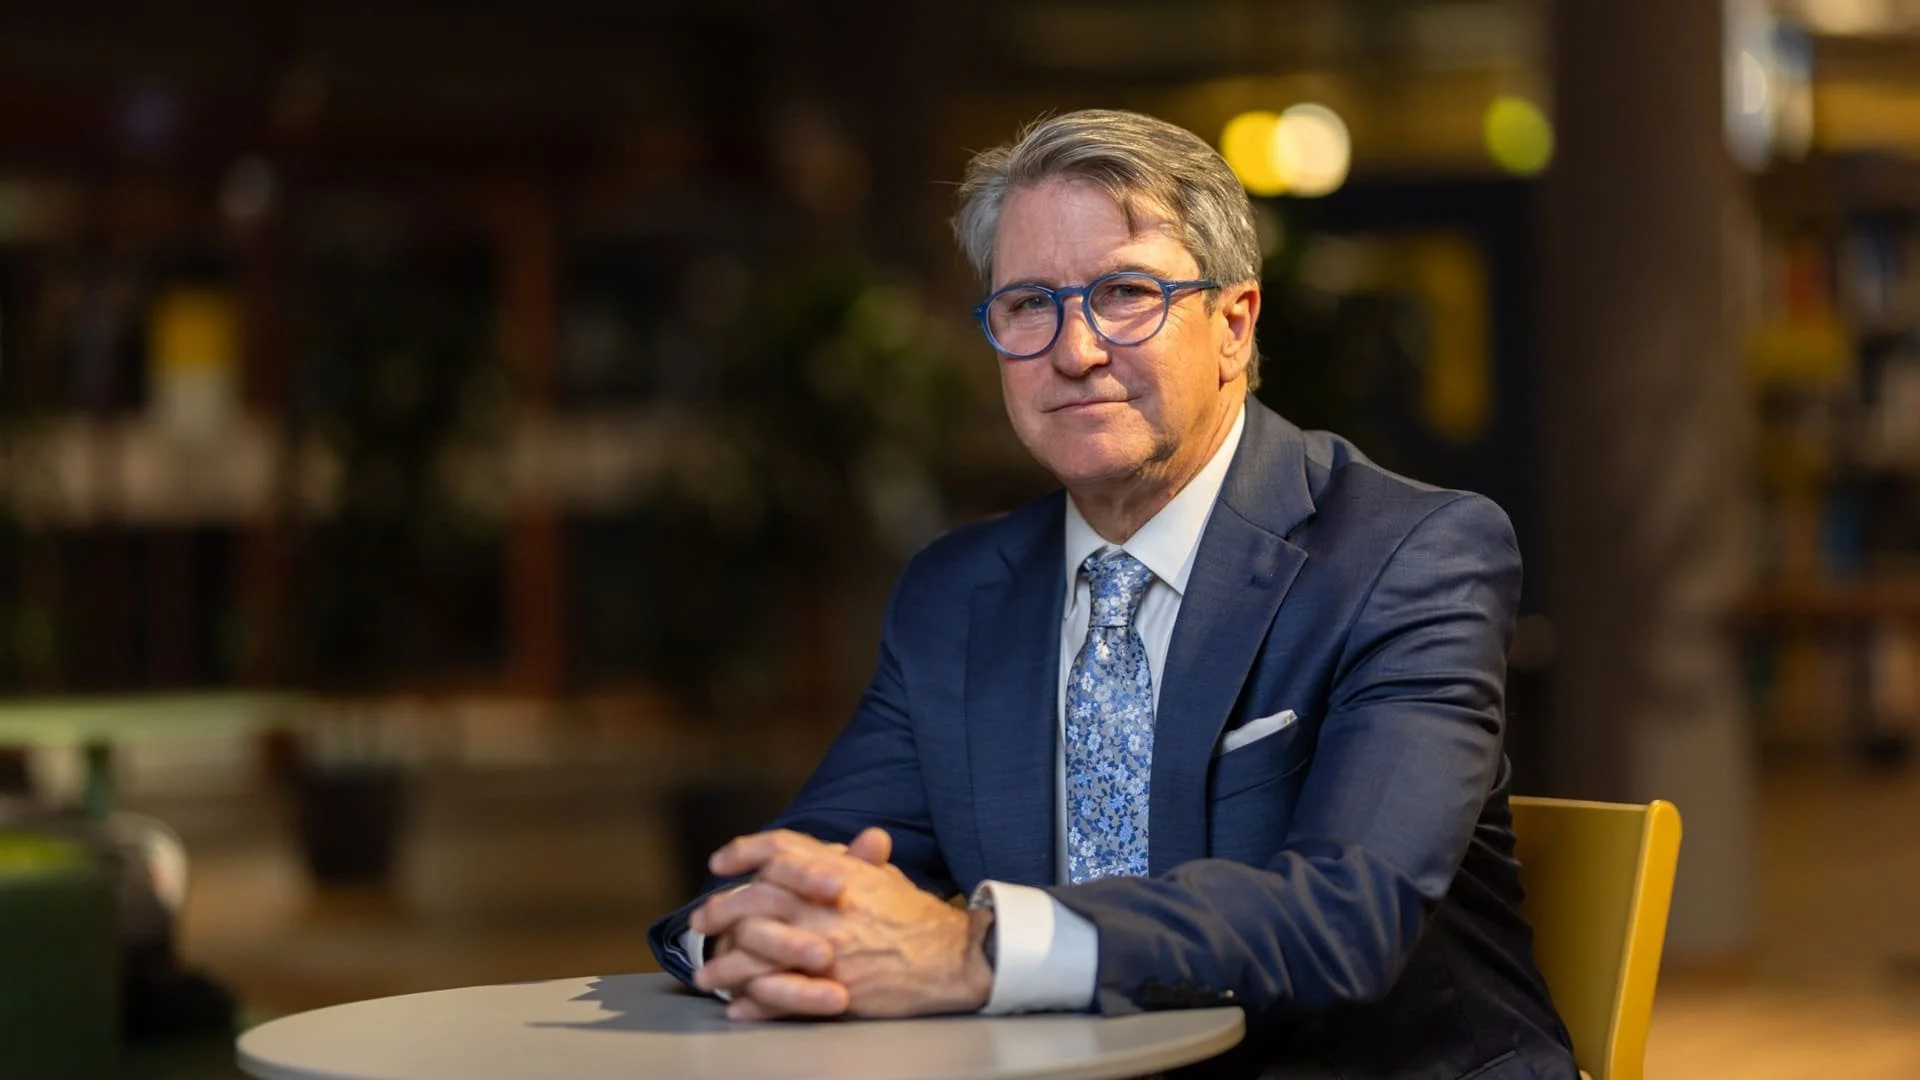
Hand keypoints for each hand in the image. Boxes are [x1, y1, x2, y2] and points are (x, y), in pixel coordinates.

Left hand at [703, 829, 993, 1019]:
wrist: (949, 958)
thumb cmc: (916, 917)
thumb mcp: (884, 877)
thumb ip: (857, 859)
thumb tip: (852, 839)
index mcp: (836, 872)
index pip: (778, 849)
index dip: (743, 852)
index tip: (719, 863)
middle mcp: (823, 905)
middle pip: (753, 900)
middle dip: (719, 912)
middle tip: (700, 923)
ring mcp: (824, 946)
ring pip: (755, 953)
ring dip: (725, 966)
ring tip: (707, 976)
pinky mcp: (828, 985)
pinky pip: (778, 996)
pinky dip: (753, 1003)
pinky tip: (738, 1006)